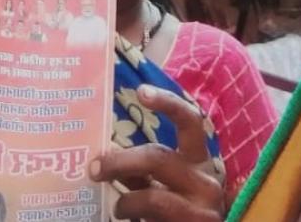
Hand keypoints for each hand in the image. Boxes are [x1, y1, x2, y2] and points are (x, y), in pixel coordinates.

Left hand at [89, 85, 223, 221]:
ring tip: (116, 208)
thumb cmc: (177, 209)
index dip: (167, 103)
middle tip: (94, 168)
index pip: (190, 121)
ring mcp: (204, 208)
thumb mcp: (162, 185)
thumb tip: (103, 153)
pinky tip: (126, 217)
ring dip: (125, 202)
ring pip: (152, 198)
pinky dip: (132, 215)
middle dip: (119, 161)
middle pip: (158, 157)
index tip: (141, 91)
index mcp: (198, 159)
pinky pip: (151, 217)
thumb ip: (140, 170)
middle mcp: (206, 180)